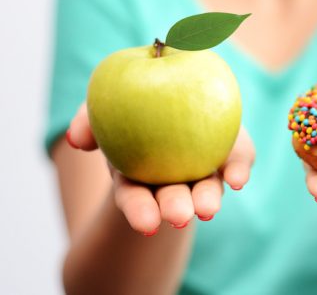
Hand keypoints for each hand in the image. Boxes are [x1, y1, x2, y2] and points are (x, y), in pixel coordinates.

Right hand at [66, 103, 254, 234]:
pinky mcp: (230, 153)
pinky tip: (239, 179)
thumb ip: (87, 119)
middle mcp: (172, 178)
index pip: (134, 196)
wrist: (174, 92)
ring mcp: (203, 169)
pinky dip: (238, 169)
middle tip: (180, 216)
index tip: (147, 224)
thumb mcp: (102, 108)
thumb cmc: (132, 105)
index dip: (139, 210)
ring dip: (207, 198)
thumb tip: (77, 140)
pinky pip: (236, 162)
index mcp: (137, 173)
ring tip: (208, 209)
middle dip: (175, 208)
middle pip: (174, 197)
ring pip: (206, 187)